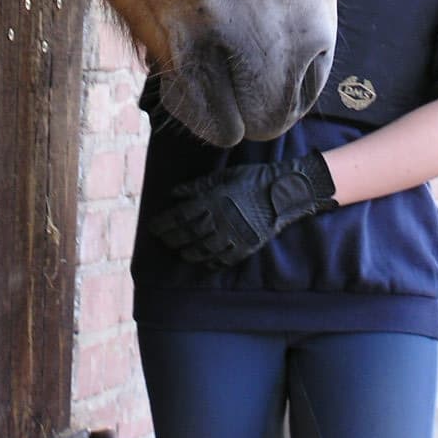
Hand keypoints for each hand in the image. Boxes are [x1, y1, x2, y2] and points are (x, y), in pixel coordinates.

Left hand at [148, 151, 337, 267]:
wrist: (284, 193)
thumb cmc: (253, 178)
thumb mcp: (224, 176)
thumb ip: (199, 186)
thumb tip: (175, 194)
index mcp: (213, 201)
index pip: (180, 216)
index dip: (164, 223)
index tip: (153, 226)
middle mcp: (219, 221)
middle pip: (187, 235)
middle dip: (171, 238)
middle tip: (162, 239)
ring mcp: (232, 237)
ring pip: (202, 250)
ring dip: (187, 252)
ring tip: (180, 251)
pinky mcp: (245, 248)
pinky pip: (222, 260)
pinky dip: (210, 261)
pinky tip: (204, 260)